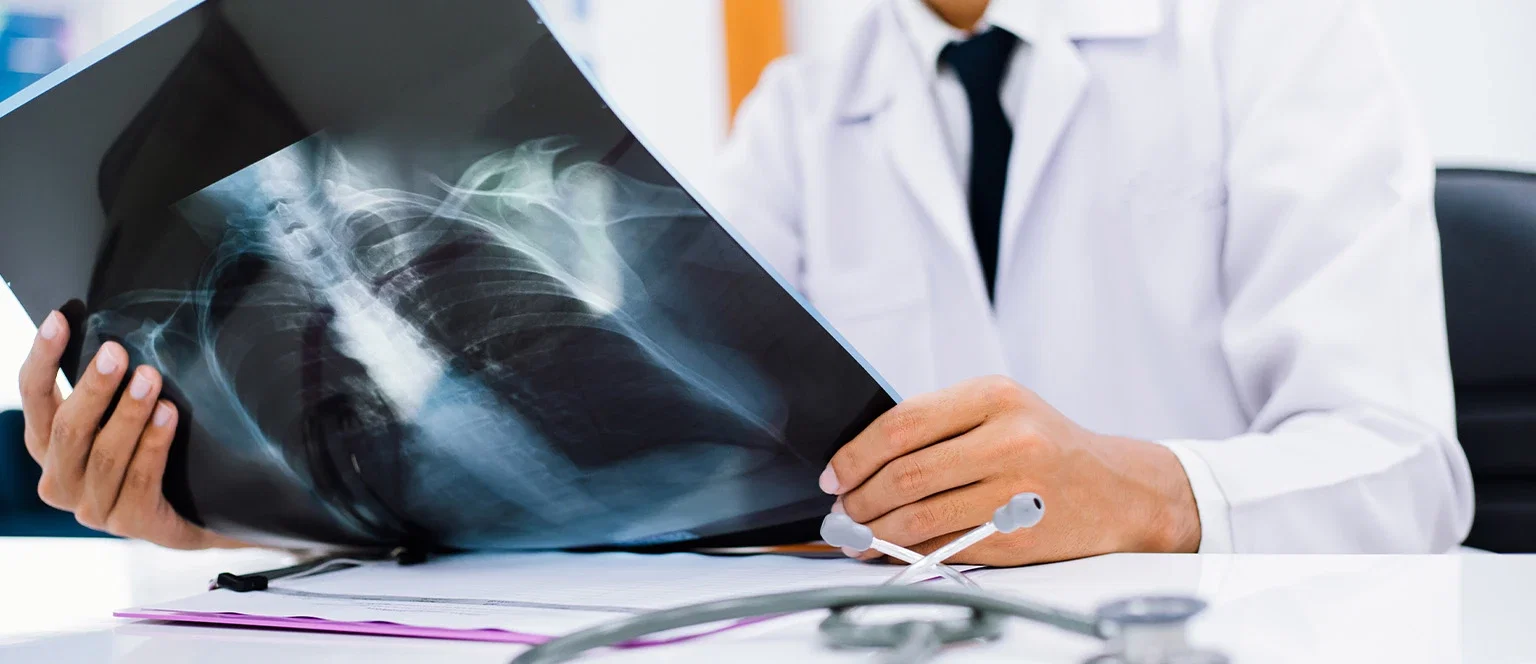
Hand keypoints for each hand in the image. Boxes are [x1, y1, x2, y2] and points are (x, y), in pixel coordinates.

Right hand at [18, 311, 245, 549]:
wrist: (196, 513)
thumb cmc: (152, 455)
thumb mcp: (121, 420)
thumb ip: (110, 392)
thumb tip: (116, 338)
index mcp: (49, 448)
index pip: (35, 398)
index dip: (43, 358)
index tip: (59, 320)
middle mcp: (60, 480)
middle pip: (68, 428)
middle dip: (93, 387)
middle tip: (116, 352)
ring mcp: (91, 508)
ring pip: (103, 455)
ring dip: (128, 413)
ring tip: (150, 378)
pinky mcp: (129, 523)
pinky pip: (140, 479)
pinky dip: (153, 443)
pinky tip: (168, 415)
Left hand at [820, 376, 1199, 565]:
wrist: (1118, 489)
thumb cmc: (1048, 446)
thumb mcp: (1003, 409)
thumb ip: (940, 424)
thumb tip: (862, 461)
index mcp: (995, 396)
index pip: (902, 424)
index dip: (856, 454)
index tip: (836, 474)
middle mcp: (1008, 438)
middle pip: (904, 473)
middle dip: (859, 498)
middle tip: (840, 511)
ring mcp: (1015, 490)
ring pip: (919, 515)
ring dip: (874, 530)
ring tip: (855, 534)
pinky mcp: (1017, 536)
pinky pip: (943, 545)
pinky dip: (906, 551)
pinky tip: (889, 548)